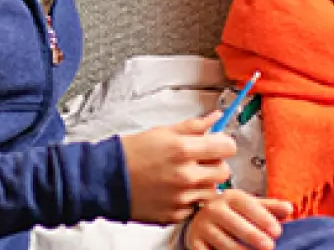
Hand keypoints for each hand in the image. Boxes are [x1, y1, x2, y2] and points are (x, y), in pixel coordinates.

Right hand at [120, 111, 236, 222]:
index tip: (217, 144)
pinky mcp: (175, 214)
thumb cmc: (131, 154)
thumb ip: (193, 126)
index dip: (223, 144)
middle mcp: (186, 176)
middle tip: (200, 161)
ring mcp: (182, 198)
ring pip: (211, 191)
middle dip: (215, 164)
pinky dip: (188, 199)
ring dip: (203, 183)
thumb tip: (215, 118)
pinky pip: (195, 206)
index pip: (227, 147)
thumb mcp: (163, 132)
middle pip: (224, 171)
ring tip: (184, 176)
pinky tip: (173, 189)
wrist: (107, 180)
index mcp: (183, 150)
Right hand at [184, 190, 293, 249]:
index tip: (277, 232)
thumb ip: (270, 208)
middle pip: (234, 223)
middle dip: (252, 236)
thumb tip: (289, 209)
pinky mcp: (194, 243)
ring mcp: (202, 226)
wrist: (201, 222)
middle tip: (269, 247)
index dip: (262, 218)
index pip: (247, 205)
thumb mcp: (251, 208)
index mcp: (229, 197)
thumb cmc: (234, 215)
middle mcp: (213, 209)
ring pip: (223, 242)